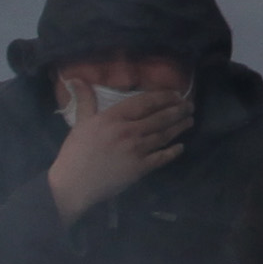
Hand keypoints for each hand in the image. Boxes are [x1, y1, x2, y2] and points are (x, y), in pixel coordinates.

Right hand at [45, 79, 191, 217]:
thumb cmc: (75, 152)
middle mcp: (128, 131)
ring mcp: (136, 150)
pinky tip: (181, 147)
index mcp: (113, 118)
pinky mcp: (140, 168)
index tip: (176, 94)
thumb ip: (85, 100)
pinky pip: (162, 157)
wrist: (73, 184)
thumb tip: (76, 79)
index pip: (145, 102)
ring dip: (179, 127)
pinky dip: (173, 152)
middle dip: (178, 110)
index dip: (164, 97)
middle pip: (160, 117)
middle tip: (190, 106)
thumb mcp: (80, 123)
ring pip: (164, 135)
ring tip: (189, 121)